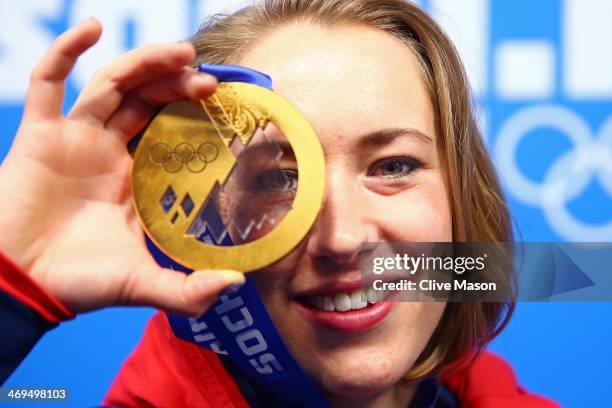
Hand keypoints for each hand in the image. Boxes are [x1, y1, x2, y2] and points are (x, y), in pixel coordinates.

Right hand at [0, 18, 243, 315]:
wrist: (21, 287)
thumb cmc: (79, 284)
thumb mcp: (143, 283)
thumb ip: (188, 290)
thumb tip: (237, 283)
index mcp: (135, 177)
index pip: (169, 130)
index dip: (193, 114)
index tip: (224, 105)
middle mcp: (108, 151)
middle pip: (147, 100)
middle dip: (177, 84)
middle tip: (209, 79)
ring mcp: (73, 138)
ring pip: (112, 85)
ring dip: (144, 63)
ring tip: (180, 52)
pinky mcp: (38, 135)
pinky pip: (47, 83)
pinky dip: (65, 51)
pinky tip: (91, 28)